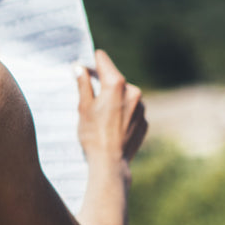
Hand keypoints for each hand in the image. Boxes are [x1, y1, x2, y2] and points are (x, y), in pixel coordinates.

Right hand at [76, 50, 146, 166]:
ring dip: (114, 99)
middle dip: (103, 84)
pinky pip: (132, 111)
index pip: (104, 61)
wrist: (110, 162)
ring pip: (125, 96)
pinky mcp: (144, 121)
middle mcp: (133, 91)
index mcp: (116, 85)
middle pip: (115, 80)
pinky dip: (122, 113)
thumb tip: (79, 68)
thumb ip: (83, 84)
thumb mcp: (83, 107)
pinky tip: (111, 126)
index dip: (93, 61)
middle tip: (89, 96)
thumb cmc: (93, 134)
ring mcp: (142, 107)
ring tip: (101, 116)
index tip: (85, 63)